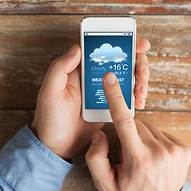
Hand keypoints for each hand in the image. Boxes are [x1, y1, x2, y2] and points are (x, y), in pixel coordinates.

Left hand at [31, 38, 149, 159]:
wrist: (57, 146)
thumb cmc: (49, 119)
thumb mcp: (49, 92)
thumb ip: (59, 68)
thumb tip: (77, 48)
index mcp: (78, 69)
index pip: (102, 49)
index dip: (122, 43)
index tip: (138, 44)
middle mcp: (92, 77)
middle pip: (120, 61)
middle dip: (137, 63)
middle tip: (141, 73)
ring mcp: (103, 91)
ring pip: (127, 77)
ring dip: (139, 80)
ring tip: (140, 92)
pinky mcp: (109, 105)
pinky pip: (126, 96)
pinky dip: (136, 96)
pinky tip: (138, 102)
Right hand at [85, 72, 190, 190]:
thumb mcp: (105, 184)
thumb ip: (96, 158)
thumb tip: (101, 133)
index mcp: (139, 159)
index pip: (124, 121)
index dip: (116, 97)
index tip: (110, 79)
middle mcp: (159, 152)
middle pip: (136, 124)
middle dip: (128, 132)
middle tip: (128, 153)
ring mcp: (175, 149)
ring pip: (149, 127)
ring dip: (141, 136)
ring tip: (142, 156)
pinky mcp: (184, 148)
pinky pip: (161, 132)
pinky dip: (154, 139)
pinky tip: (153, 155)